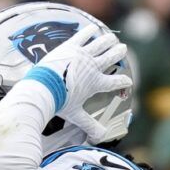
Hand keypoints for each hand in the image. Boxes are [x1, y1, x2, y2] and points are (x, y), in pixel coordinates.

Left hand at [31, 24, 130, 140]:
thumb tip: (100, 139)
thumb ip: (89, 125)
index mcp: (96, 83)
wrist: (41, 90)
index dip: (124, 82)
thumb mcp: (76, 116)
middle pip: (113, 57)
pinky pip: (84, 35)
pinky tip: (93, 30)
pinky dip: (90, 32)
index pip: (117, 81)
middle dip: (119, 54)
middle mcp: (93, 67)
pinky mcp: (71, 46)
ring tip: (111, 40)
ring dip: (109, 41)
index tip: (128, 81)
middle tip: (122, 50)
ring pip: (103, 43)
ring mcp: (83, 55)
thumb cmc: (58, 104)